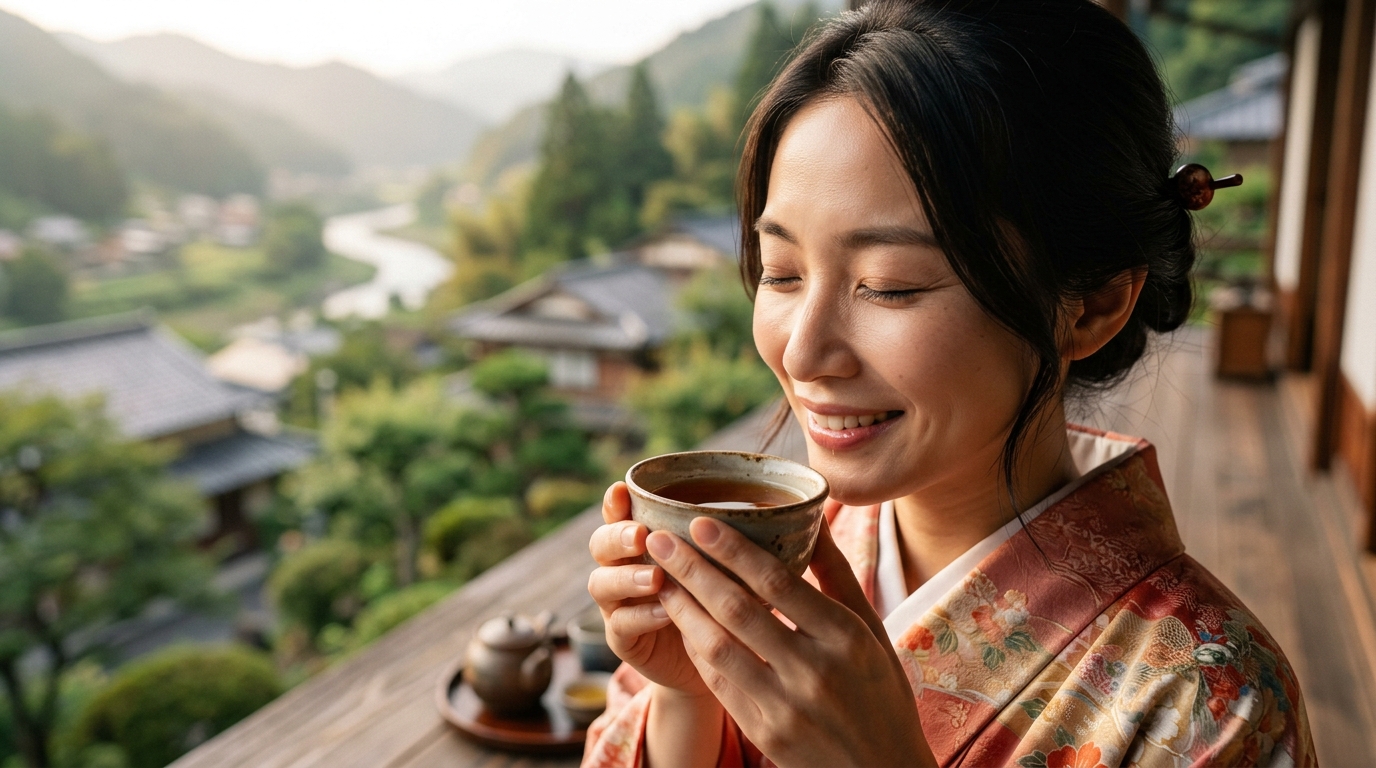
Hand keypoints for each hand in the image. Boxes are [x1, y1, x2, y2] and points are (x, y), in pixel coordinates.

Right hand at [586, 482, 709, 697]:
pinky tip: (666, 612)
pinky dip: (641, 616)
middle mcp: (623, 568)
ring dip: (628, 577)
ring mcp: (618, 604)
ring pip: (601, 584)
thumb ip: (725, 542)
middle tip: (642, 536)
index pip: (619, 514)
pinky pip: (620, 624)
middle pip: (600, 544)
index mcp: (642, 542)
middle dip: (617, 536)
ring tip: (657, 578)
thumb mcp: (725, 567)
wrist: (714, 660)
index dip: (615, 503)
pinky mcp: (622, 639)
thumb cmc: (721, 601)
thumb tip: (771, 507)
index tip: (622, 490)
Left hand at [648, 517, 935, 767]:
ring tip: (660, 579)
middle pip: (737, 610)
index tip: (700, 522)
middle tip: (659, 540)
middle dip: (692, 570)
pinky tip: (681, 622)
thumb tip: (813, 519)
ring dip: (682, 608)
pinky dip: (696, 648)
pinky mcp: (764, 733)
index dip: (733, 550)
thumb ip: (838, 576)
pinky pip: (718, 682)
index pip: (778, 583)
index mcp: (844, 638)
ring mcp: (785, 707)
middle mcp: (814, 671)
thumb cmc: (881, 693)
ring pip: (716, 647)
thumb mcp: (871, 632)